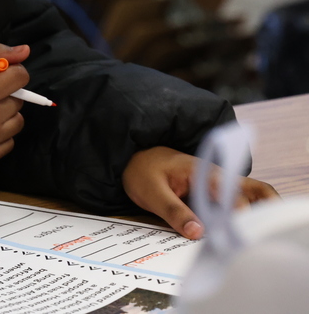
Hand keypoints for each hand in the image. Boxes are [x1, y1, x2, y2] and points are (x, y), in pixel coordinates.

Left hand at [122, 146, 279, 238]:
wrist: (138, 161)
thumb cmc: (144, 172)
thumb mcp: (151, 191)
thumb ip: (173, 211)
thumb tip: (198, 233)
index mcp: (205, 173)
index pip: (233, 193)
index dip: (240, 214)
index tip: (237, 234)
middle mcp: (219, 179)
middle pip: (258, 191)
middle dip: (267, 212)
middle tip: (259, 238)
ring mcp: (220, 189)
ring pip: (252, 200)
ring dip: (256, 218)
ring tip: (252, 243)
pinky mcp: (216, 199)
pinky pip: (235, 209)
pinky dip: (240, 222)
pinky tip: (235, 240)